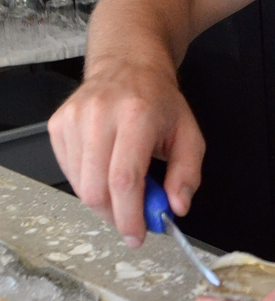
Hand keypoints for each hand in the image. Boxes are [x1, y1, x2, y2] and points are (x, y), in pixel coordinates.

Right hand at [48, 59, 204, 247]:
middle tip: (133, 220)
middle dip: (116, 216)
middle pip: (97, 189)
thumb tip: (177, 206)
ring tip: (124, 191)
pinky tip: (106, 172)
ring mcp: (75, 119)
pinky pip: (69, 173)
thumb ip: (187, 174)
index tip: (138, 235)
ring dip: (103, 203)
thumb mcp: (189, 134)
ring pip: (80, 186)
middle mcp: (101, 114)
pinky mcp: (58, 125)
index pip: (124, 179)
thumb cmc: (159, 101)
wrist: (128, 65)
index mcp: (137, 115)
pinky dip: (88, 184)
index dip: (129, 216)